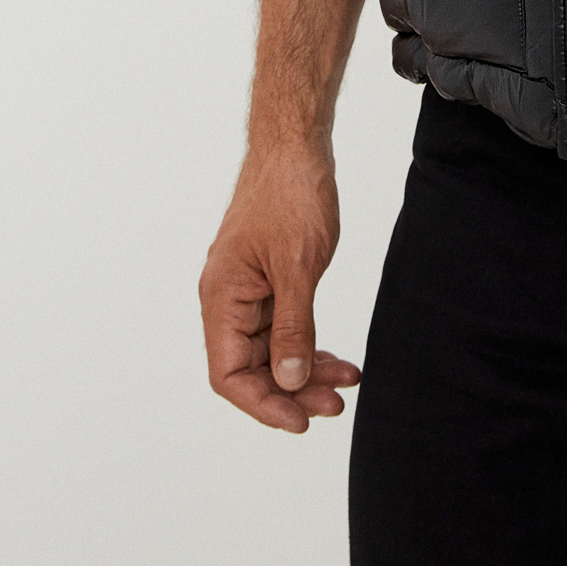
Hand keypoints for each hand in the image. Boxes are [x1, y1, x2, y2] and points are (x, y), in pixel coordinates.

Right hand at [199, 145, 361, 433]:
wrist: (296, 144)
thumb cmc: (290, 193)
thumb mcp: (297, 266)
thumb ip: (293, 328)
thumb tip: (289, 382)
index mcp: (221, 297)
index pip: (228, 375)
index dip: (262, 404)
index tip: (300, 421)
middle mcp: (227, 299)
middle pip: (251, 368)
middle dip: (293, 391)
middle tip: (335, 405)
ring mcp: (247, 290)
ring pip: (271, 350)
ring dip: (306, 371)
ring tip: (346, 382)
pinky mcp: (268, 280)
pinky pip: (283, 327)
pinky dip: (309, 343)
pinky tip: (338, 356)